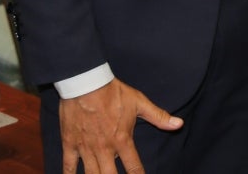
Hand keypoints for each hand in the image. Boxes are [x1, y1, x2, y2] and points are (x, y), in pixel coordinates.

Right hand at [59, 77, 182, 173]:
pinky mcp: (70, 144)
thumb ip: (158, 116)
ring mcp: (86, 148)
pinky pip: (68, 166)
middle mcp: (104, 149)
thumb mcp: (139, 102)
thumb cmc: (113, 92)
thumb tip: (179, 124)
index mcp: (122, 140)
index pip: (134, 168)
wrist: (86, 82)